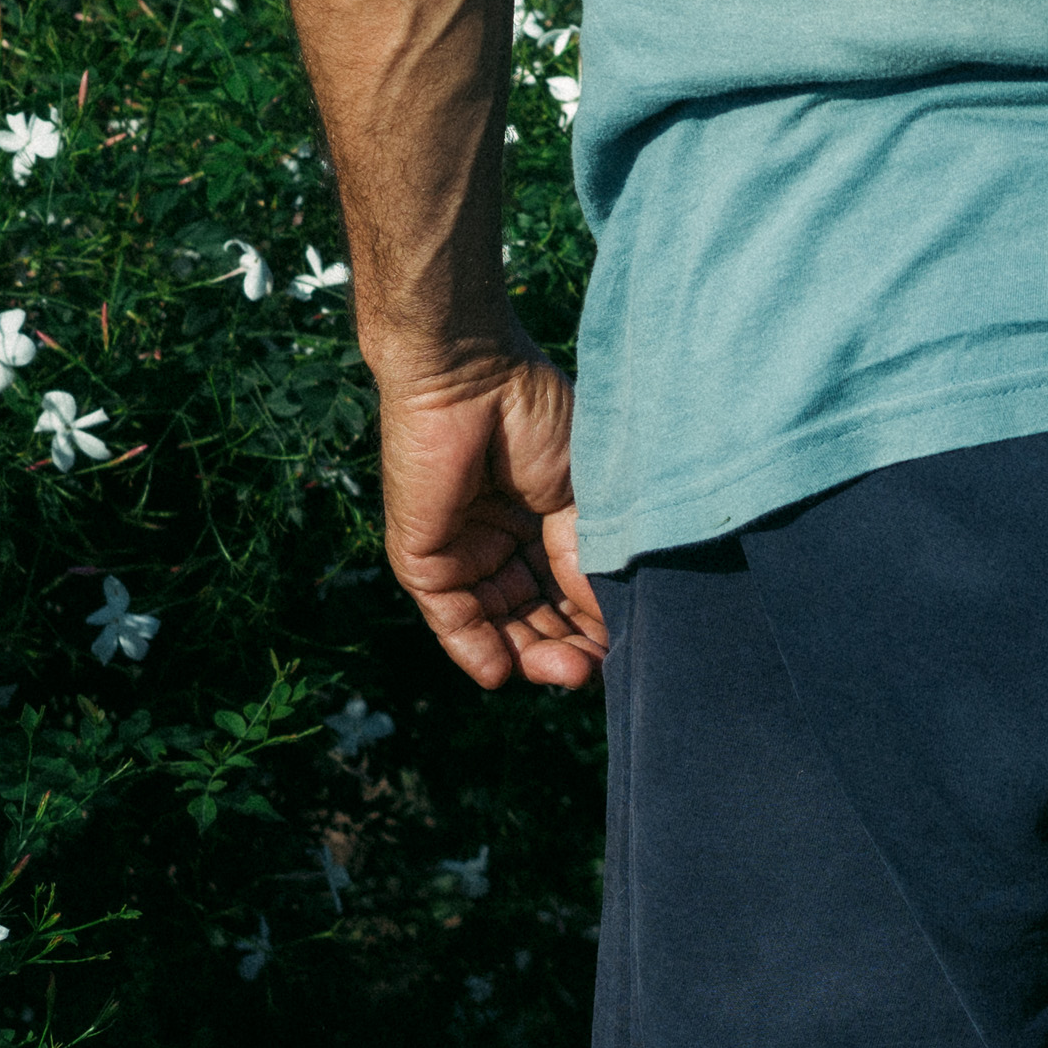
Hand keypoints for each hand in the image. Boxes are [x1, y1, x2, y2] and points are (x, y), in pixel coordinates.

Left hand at [380, 344, 605, 688]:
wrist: (470, 374)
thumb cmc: (534, 415)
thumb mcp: (580, 498)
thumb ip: (585, 561)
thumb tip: (610, 625)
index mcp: (543, 522)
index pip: (569, 593)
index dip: (595, 625)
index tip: (626, 648)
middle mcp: (502, 542)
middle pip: (535, 617)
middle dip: (564, 650)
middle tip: (590, 672)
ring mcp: (461, 550)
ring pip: (497, 625)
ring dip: (528, 655)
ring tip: (563, 672)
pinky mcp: (422, 554)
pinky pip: (449, 616)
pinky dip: (474, 649)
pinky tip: (504, 673)